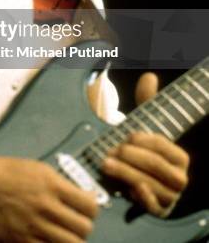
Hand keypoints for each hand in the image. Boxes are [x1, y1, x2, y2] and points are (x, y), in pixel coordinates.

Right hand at [0, 154, 98, 241]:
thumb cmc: (7, 172)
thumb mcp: (39, 169)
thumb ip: (61, 185)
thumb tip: (82, 198)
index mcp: (53, 185)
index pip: (90, 206)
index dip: (91, 209)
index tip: (86, 209)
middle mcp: (46, 207)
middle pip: (84, 229)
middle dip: (83, 227)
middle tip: (76, 225)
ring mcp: (34, 227)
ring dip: (71, 240)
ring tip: (64, 235)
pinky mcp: (21, 242)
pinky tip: (48, 240)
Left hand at [101, 72, 189, 216]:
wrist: (141, 182)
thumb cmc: (143, 151)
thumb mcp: (145, 126)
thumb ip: (147, 102)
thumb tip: (149, 76)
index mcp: (180, 157)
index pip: (162, 145)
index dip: (143, 140)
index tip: (127, 135)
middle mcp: (179, 178)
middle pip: (154, 165)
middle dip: (130, 156)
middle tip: (111, 150)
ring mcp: (169, 196)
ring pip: (149, 183)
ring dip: (126, 173)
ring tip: (106, 164)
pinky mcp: (158, 210)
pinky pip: (152, 206)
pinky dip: (141, 197)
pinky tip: (127, 189)